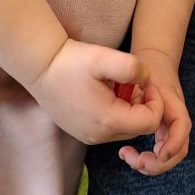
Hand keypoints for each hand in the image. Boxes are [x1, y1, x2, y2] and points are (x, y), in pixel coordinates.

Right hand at [28, 39, 163, 145]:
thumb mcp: (104, 58)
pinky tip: (103, 93)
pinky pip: (109, 128)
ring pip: (125, 129)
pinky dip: (115, 113)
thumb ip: (132, 67)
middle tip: (130, 82)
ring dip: (128, 109)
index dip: (155, 102)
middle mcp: (99, 136)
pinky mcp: (82, 132)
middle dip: (142, 106)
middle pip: (139, 128)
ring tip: (115, 86)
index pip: (150, 122)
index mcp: (108, 120)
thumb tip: (147, 79)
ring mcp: (89, 137)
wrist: (39, 67)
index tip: (144, 82)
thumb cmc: (71, 62)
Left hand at [118, 48, 190, 175]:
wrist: (155, 60)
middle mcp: (175, 118)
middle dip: (159, 162)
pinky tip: (128, 152)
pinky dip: (148, 157)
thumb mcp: (143, 73)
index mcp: (173, 103)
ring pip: (170, 154)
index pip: (181, 128)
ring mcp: (170, 125)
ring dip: (153, 164)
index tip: (157, 153)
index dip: (172, 144)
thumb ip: (139, 86)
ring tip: (128, 157)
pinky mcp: (162, 128)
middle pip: (179, 150)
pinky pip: (160, 150)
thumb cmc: (148, 67)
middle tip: (136, 161)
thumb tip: (135, 113)